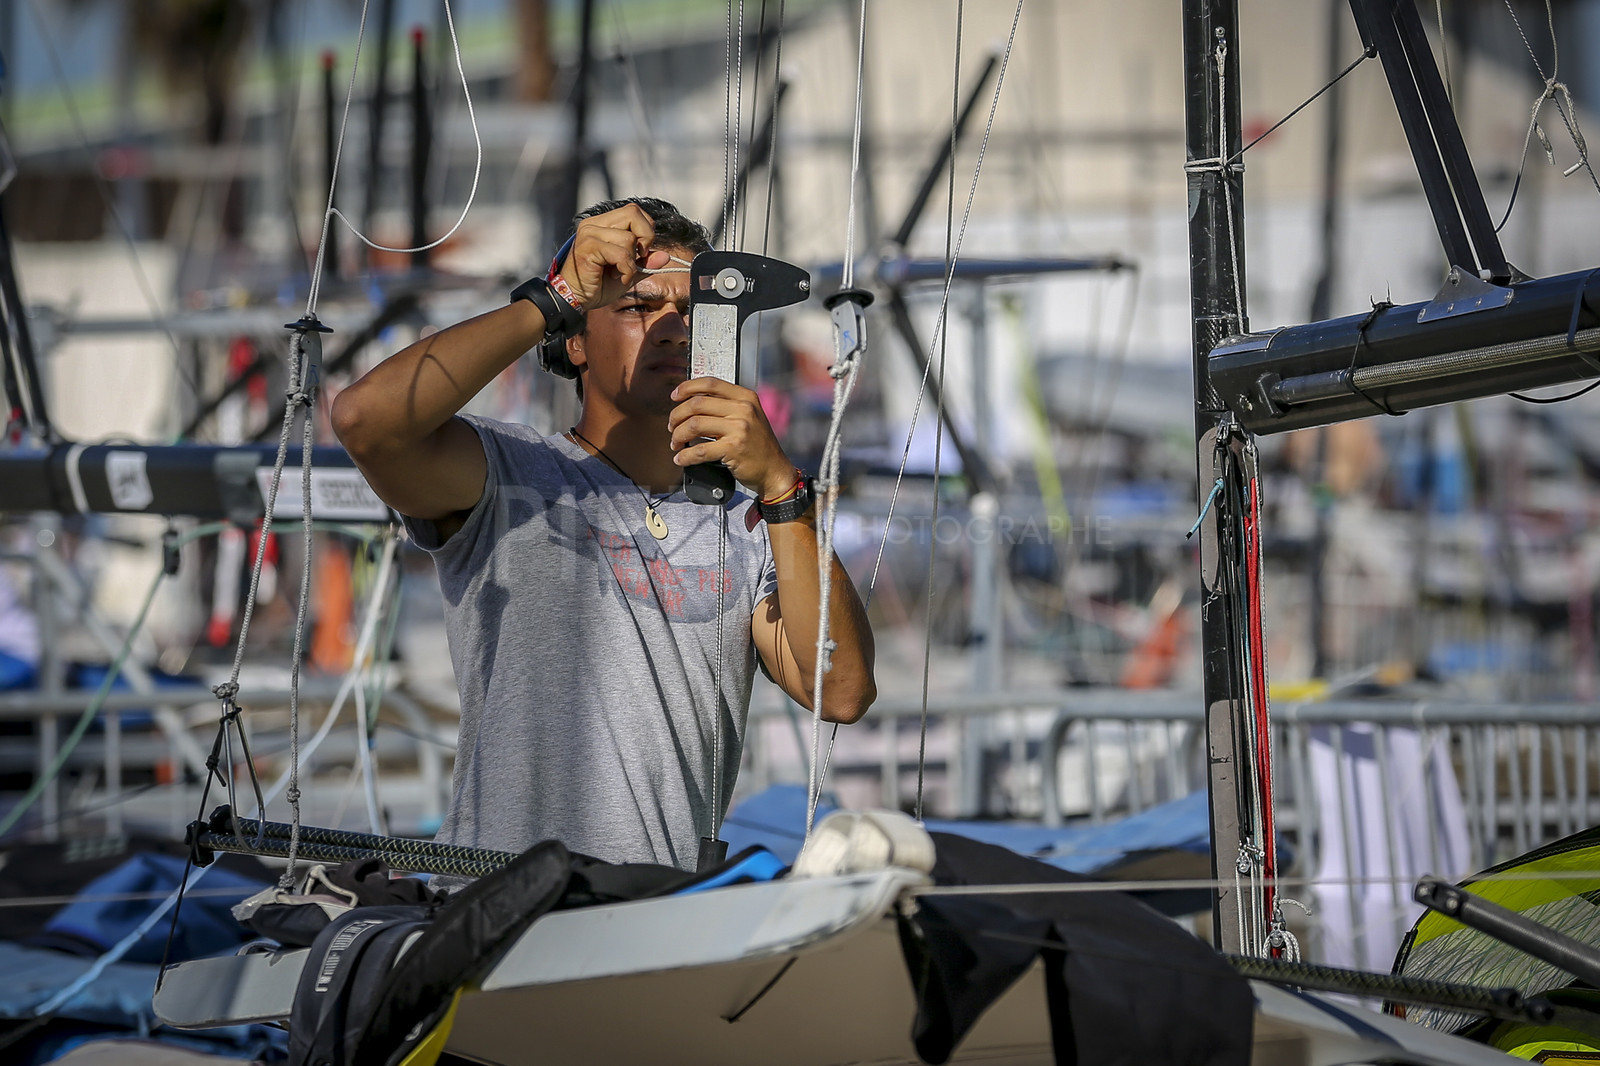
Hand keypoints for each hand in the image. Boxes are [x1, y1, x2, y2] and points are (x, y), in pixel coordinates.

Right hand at [557, 203, 671, 309]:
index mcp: (602, 223)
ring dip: (631, 262)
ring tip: (619, 273)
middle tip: (636, 259)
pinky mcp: (588, 247)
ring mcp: (589, 233)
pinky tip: (616, 277)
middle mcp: (594, 224)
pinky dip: (626, 269)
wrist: (574, 299)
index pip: (634, 211)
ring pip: (629, 238)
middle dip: (645, 237)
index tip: (641, 252)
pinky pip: (621, 253)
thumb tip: (666, 256)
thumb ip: (645, 263)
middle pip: (633, 213)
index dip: (646, 230)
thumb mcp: (628, 273)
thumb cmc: (597, 285)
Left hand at [668, 378, 798, 499]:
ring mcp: (739, 428)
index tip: (675, 396)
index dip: (687, 388)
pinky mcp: (733, 448)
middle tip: (672, 427)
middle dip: (677, 416)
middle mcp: (743, 409)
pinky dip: (685, 456)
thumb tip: (692, 403)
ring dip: (678, 435)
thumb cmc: (759, 446)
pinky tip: (681, 458)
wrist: (774, 470)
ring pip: (694, 424)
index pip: (710, 383)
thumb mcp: (749, 417)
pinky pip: (699, 450)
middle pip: (697, 404)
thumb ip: (726, 406)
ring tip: (676, 443)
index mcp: (745, 397)